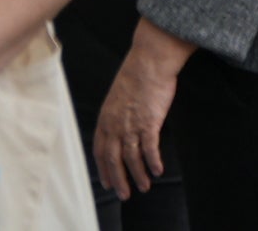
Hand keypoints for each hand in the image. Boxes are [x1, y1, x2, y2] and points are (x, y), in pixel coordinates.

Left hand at [93, 29, 187, 198]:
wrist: (149, 61)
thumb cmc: (137, 72)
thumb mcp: (118, 94)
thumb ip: (117, 111)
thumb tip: (123, 120)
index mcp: (105, 118)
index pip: (99, 150)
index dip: (103, 168)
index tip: (107, 181)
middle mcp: (115, 125)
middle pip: (113, 160)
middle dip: (118, 179)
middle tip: (124, 194)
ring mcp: (131, 125)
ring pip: (131, 158)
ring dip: (137, 175)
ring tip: (143, 187)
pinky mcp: (149, 123)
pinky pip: (149, 149)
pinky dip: (152, 162)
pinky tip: (158, 171)